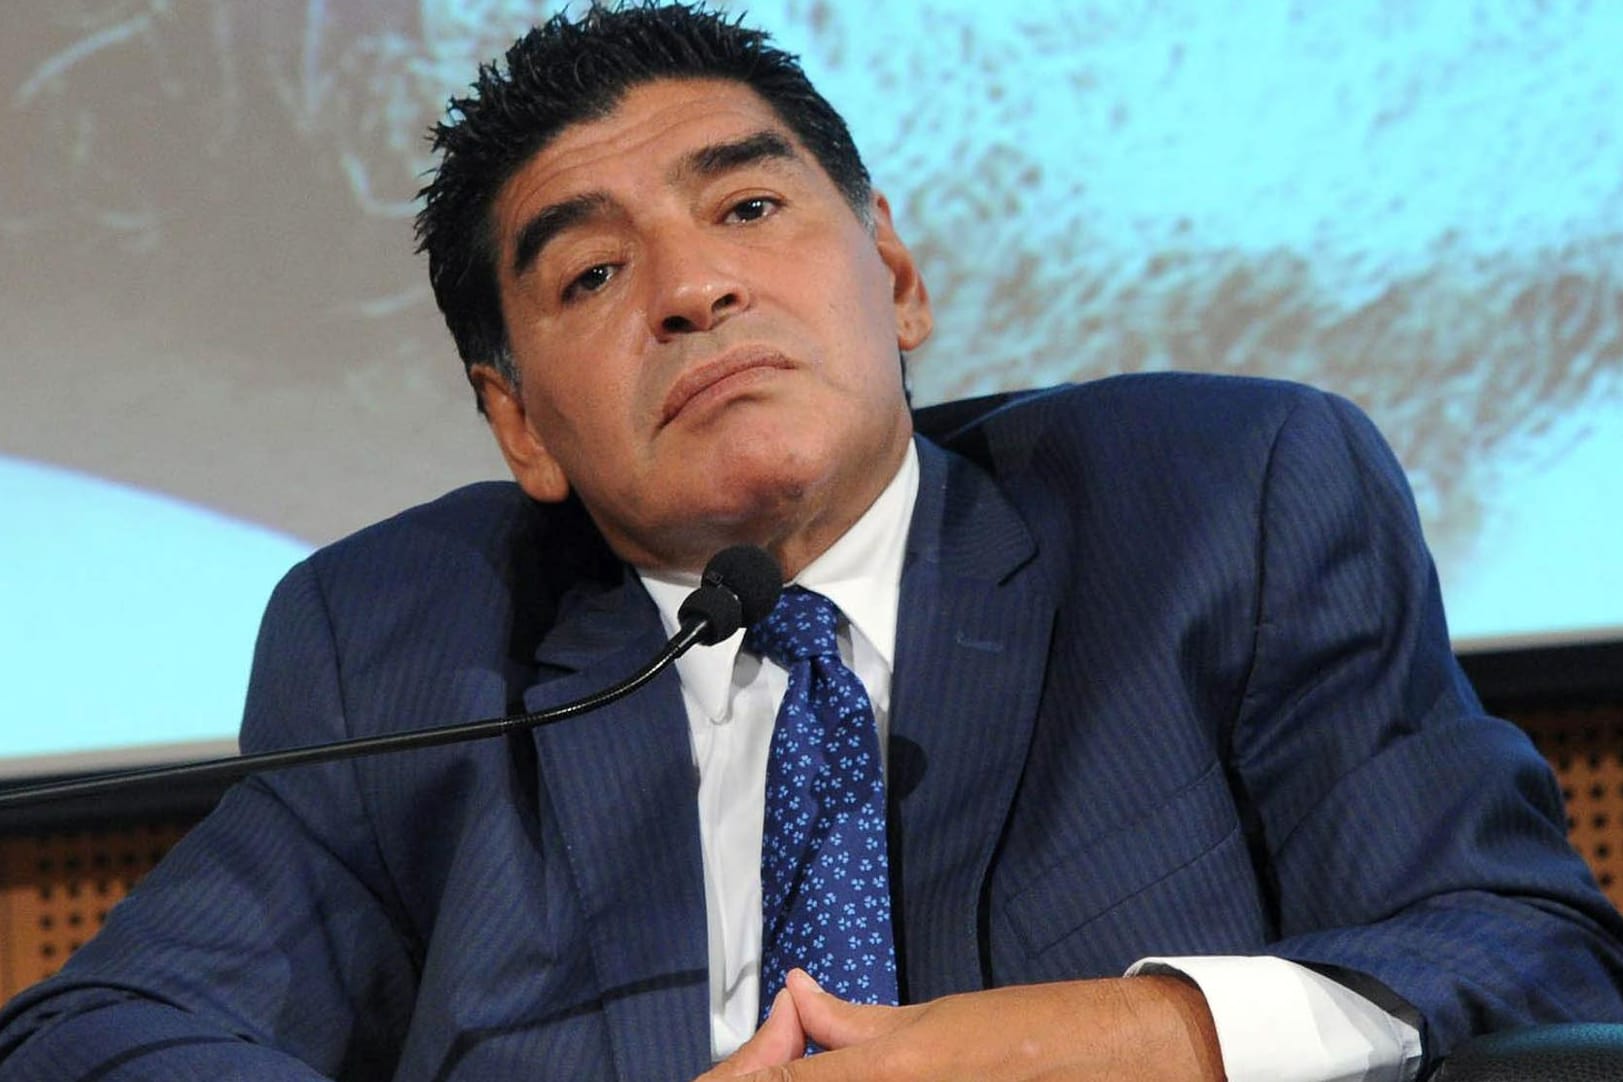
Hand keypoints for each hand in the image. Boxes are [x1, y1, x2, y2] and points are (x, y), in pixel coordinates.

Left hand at [697, 969, 1223, 1080]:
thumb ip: (853, 1019)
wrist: (1112, 1064)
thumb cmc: (1031, 1036)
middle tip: (789, 1061)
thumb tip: (797, 994)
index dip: (751, 1075)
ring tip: (821, 1066)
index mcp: (891, 1072)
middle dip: (780, 1079)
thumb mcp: (934, 1018)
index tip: (747, 1065)